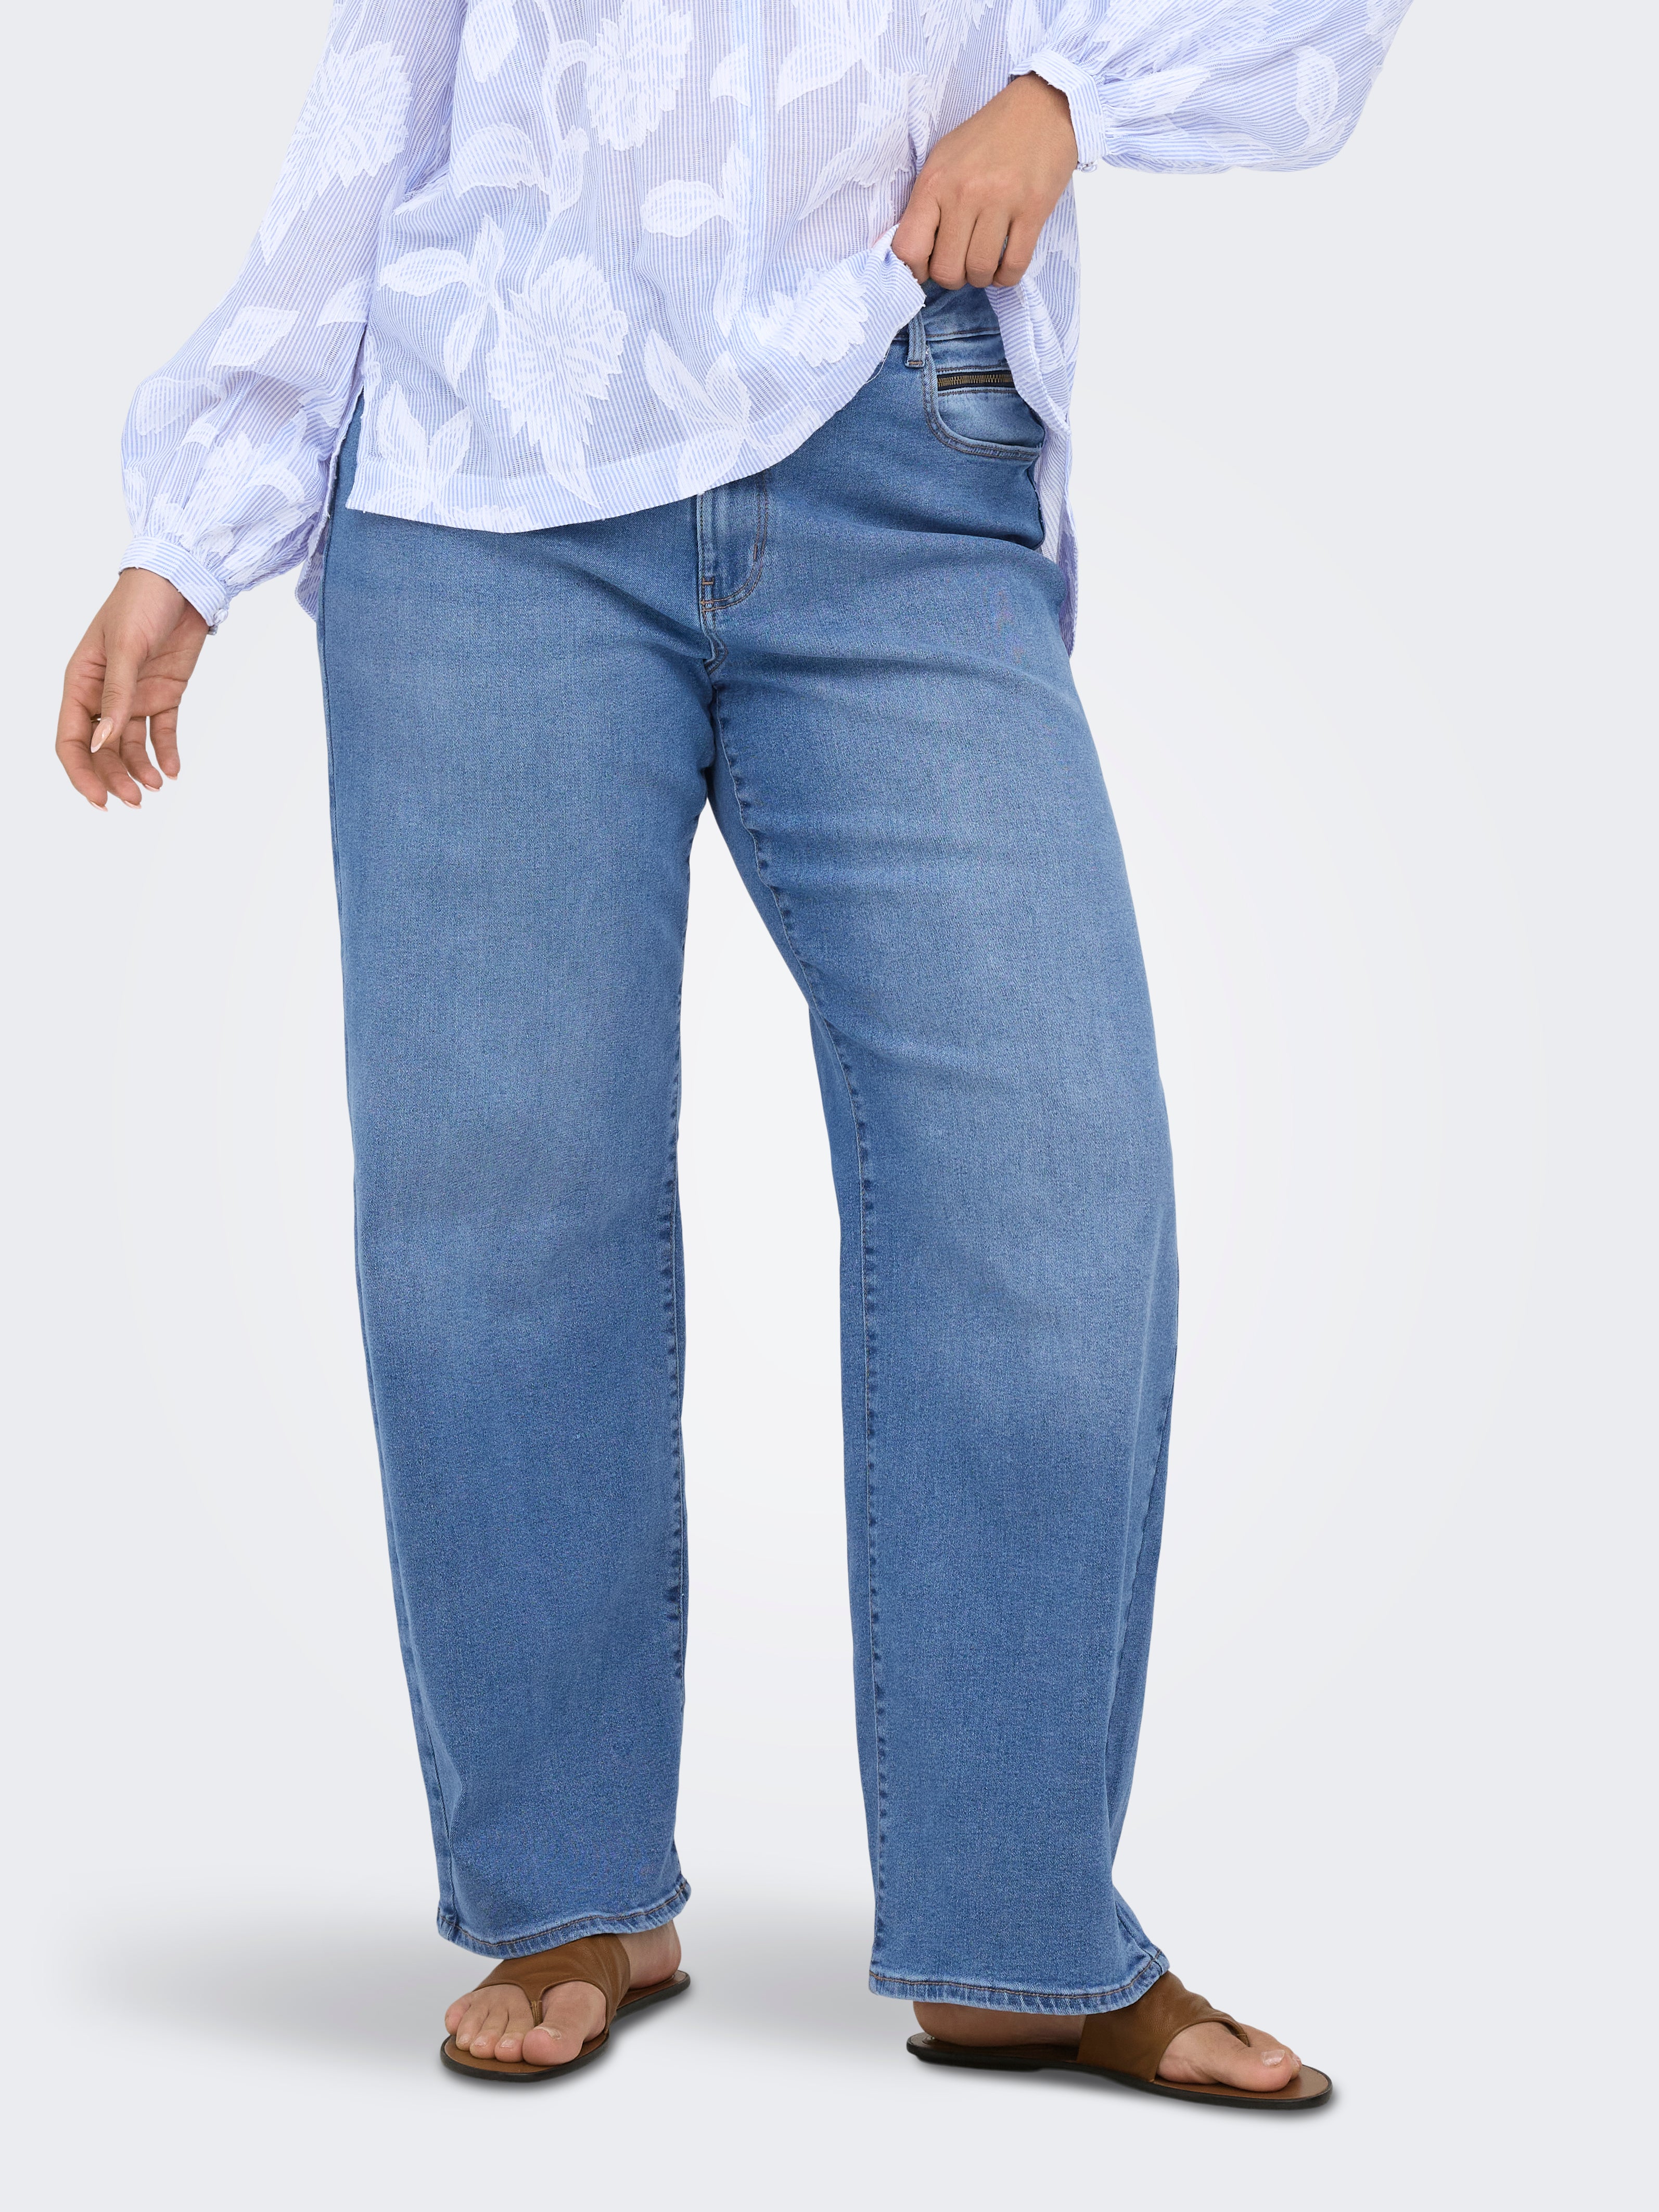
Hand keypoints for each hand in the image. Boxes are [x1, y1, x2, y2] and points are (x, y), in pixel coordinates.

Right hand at [57, 568, 210, 809]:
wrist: (182, 582)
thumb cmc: (141, 604)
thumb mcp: (126, 649)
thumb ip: (117, 696)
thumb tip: (103, 740)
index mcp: (81, 682)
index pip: (71, 738)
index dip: (81, 772)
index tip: (99, 799)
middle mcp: (104, 695)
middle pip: (102, 750)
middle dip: (115, 777)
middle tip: (135, 801)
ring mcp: (135, 696)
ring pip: (131, 746)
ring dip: (141, 769)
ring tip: (157, 786)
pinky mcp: (164, 694)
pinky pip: (162, 732)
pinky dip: (167, 752)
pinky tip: (173, 770)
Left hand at [893, 74, 1077, 291]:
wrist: (1040, 107)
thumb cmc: (988, 137)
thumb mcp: (943, 160)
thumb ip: (927, 205)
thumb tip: (915, 255)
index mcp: (935, 181)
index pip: (909, 249)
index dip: (915, 270)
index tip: (926, 268)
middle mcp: (964, 193)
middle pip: (946, 270)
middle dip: (952, 278)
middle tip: (961, 264)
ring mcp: (1001, 201)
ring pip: (979, 271)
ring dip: (981, 277)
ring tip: (984, 262)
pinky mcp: (1033, 209)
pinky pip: (1013, 266)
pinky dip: (1006, 276)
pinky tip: (1004, 265)